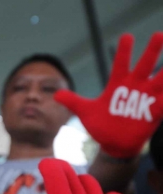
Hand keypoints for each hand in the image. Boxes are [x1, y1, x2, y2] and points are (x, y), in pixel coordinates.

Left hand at [55, 32, 162, 157]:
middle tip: (158, 35)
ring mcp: (146, 99)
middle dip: (151, 51)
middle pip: (144, 66)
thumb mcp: (85, 112)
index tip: (126, 36)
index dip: (123, 52)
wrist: (113, 143)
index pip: (120, 64)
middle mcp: (134, 88)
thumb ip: (73, 101)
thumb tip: (55, 94)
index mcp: (118, 85)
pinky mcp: (153, 113)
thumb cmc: (101, 124)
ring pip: (159, 81)